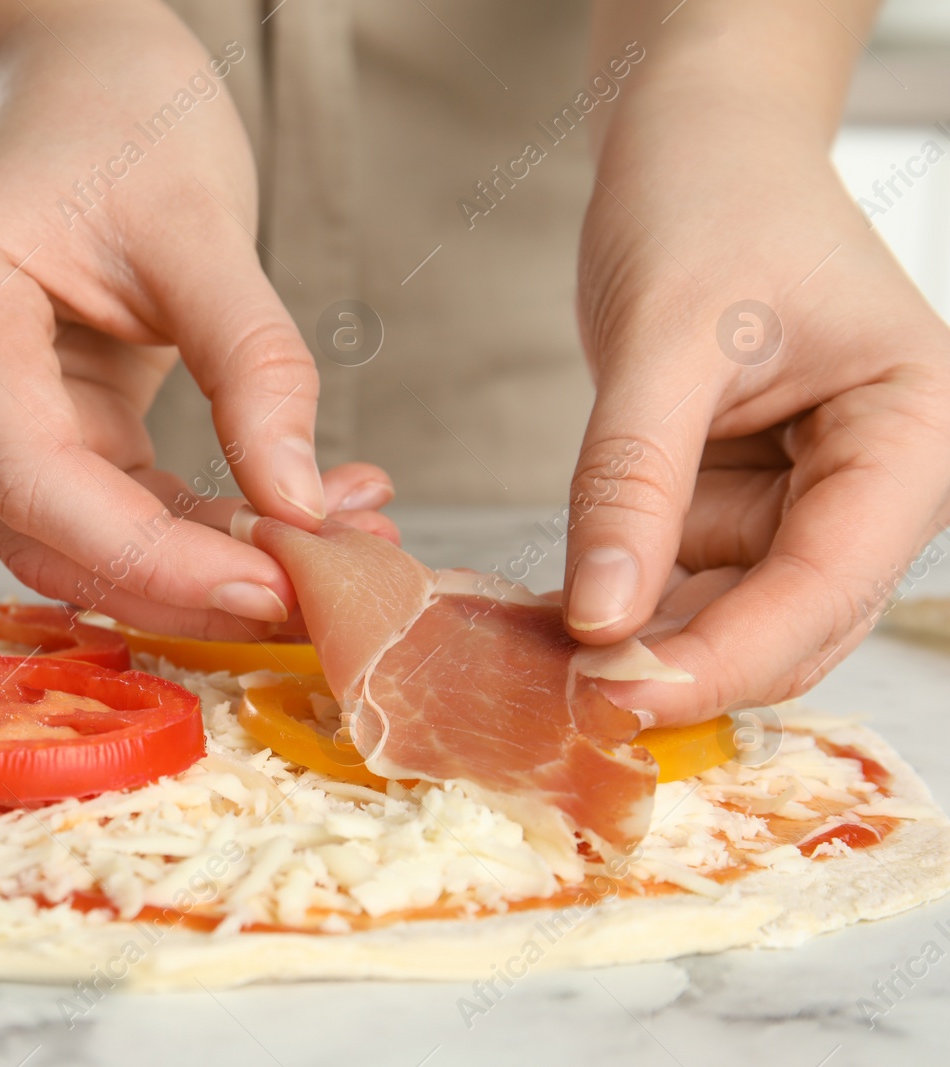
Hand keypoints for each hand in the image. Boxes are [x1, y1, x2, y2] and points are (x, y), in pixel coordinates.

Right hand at [0, 3, 385, 637]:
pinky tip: (293, 513)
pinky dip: (197, 527)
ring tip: (332, 549)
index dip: (151, 559)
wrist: (74, 83)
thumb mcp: (204, 222)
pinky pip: (108, 506)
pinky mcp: (24, 424)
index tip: (274, 588)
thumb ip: (254, 365)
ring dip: (203, 567)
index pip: (32, 482)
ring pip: (77, 541)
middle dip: (184, 585)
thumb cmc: (124, 114)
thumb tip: (301, 508)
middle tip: (319, 597)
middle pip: (45, 536)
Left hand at [563, 77, 949, 723]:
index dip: (726, 658)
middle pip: (787, 625)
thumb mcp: (666, 338)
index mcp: (913, 437)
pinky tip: (545, 622)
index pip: (828, 586)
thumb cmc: (711, 203)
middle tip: (564, 703)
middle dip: (681, 668)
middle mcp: (871, 487)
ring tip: (538, 668)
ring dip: (641, 649)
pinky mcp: (732, 504)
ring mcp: (800, 503)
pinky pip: (678, 583)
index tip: (620, 696)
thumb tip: (603, 619)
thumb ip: (634, 479)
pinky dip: (618, 607)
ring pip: (728, 620)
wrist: (694, 150)